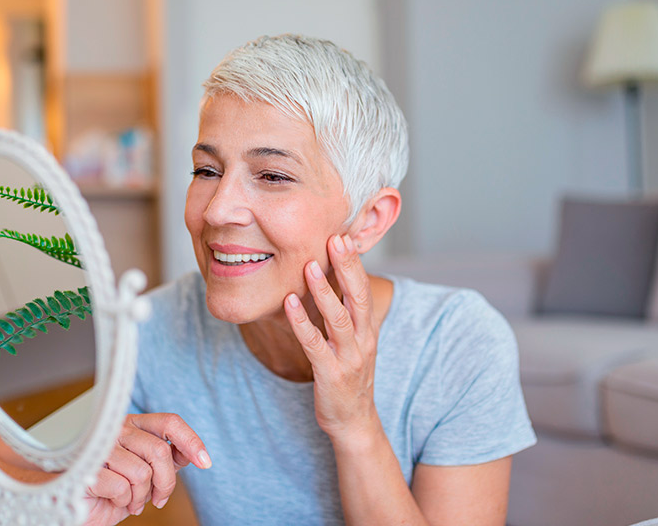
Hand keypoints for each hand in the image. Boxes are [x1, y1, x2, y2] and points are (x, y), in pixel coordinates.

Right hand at [83, 413, 210, 525]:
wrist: (72, 502)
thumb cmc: (110, 487)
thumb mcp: (145, 471)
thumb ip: (167, 459)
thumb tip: (193, 453)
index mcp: (133, 424)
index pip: (169, 421)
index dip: (191, 440)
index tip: (205, 462)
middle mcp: (117, 429)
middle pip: (160, 451)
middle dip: (165, 482)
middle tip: (158, 498)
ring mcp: (100, 446)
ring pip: (142, 472)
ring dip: (140, 496)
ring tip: (131, 500)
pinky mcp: (86, 468)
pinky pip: (122, 487)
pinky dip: (123, 501)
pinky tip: (114, 501)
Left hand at [284, 234, 379, 440]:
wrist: (354, 422)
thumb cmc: (348, 375)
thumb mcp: (353, 341)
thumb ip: (344, 313)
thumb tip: (329, 279)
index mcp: (368, 328)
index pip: (364, 288)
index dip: (355, 262)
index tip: (343, 235)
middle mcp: (363, 339)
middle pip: (358, 296)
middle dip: (347, 267)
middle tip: (335, 239)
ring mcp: (349, 357)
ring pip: (339, 318)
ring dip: (324, 291)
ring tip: (310, 266)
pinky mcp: (330, 374)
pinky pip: (314, 344)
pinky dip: (302, 322)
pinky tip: (289, 302)